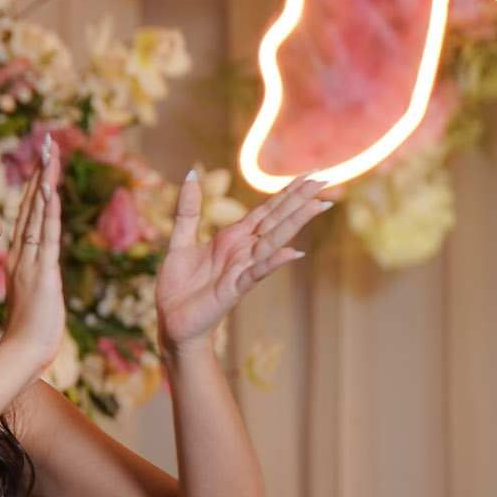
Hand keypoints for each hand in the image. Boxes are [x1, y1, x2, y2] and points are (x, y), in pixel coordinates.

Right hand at [2, 134, 64, 371]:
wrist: (20, 356)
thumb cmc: (26, 337)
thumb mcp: (29, 303)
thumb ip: (29, 285)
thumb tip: (32, 281)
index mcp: (21, 262)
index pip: (29, 217)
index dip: (34, 189)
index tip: (41, 164)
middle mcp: (23, 256)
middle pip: (31, 205)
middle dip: (40, 172)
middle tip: (46, 142)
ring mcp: (31, 262)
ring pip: (38, 213)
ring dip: (45, 181)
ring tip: (50, 151)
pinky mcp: (42, 273)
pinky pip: (47, 235)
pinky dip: (48, 210)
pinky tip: (50, 188)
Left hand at [156, 170, 330, 354]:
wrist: (171, 322)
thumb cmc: (177, 286)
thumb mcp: (179, 241)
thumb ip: (188, 210)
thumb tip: (191, 174)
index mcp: (232, 238)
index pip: (266, 210)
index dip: (287, 192)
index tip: (311, 175)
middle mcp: (242, 251)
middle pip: (276, 220)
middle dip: (299, 200)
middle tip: (326, 180)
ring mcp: (241, 269)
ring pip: (272, 242)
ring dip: (295, 223)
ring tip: (318, 205)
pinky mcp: (233, 289)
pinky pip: (256, 273)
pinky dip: (273, 262)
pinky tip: (293, 253)